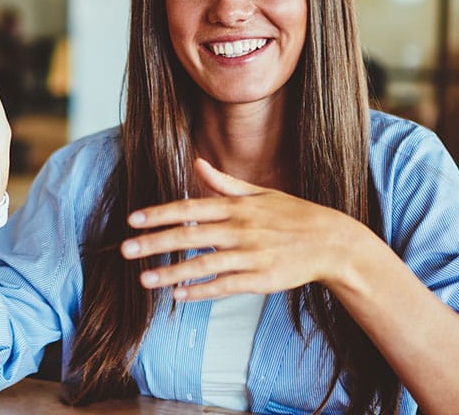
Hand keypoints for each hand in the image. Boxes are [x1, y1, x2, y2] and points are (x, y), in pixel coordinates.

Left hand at [120, 158, 372, 299]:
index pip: (190, 208)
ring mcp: (251, 255)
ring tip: (143, 279)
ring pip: (203, 264)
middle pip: (189, 235)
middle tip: (125, 250)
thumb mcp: (261, 194)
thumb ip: (225, 183)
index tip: (133, 219)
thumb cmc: (294, 216)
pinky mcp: (261, 279)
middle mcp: (241, 228)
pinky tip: (179, 295)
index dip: (160, 214)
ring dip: (171, 272)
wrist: (333, 243)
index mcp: (238, 206)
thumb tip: (197, 163)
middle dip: (154, 243)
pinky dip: (201, 291)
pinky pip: (225, 285)